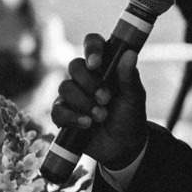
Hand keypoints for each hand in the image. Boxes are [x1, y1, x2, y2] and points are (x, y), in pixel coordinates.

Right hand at [50, 33, 148, 169]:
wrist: (122, 147)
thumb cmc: (130, 117)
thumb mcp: (134, 98)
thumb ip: (129, 77)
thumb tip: (130, 53)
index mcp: (104, 66)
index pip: (92, 44)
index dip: (92, 49)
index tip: (97, 65)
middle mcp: (86, 77)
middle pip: (75, 65)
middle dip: (89, 83)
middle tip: (106, 99)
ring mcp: (72, 95)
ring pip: (65, 87)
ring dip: (84, 102)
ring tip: (101, 116)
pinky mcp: (63, 113)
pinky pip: (57, 109)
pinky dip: (72, 117)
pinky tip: (86, 124)